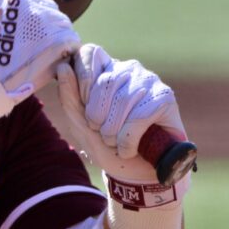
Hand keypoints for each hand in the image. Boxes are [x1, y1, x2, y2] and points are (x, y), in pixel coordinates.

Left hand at [56, 44, 187, 181]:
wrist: (135, 174)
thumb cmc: (106, 146)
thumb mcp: (80, 124)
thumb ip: (68, 96)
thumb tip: (63, 67)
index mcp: (104, 70)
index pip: (89, 54)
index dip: (83, 82)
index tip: (86, 107)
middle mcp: (127, 69)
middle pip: (102, 82)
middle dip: (96, 117)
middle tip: (103, 133)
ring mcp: (148, 81)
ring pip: (121, 100)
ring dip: (112, 133)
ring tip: (116, 144)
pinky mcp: (165, 97)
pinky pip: (138, 117)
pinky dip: (128, 141)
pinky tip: (130, 149)